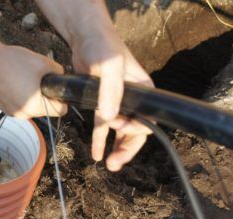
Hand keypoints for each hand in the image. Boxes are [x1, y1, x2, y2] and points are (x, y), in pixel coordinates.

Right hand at [0, 45, 67, 118]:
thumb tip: (60, 77)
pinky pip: (21, 105)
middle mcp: (23, 114)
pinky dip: (22, 96)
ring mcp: (12, 113)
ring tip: (26, 79)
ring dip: (33, 96)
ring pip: (33, 108)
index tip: (57, 89)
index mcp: (34, 106)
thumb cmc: (11, 61)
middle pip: (46, 110)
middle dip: (46, 96)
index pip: (60, 111)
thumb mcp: (43, 62)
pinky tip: (16, 82)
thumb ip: (58, 72)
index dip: (62, 99)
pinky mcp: (4, 108)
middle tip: (39, 79)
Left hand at [70, 10, 153, 170]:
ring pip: (121, 133)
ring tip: (110, 165)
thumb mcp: (110, 66)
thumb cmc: (103, 47)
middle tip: (115, 163)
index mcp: (144, 90)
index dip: (136, 129)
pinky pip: (103, 128)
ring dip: (116, 149)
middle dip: (127, 149)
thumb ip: (111, 91)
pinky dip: (100, 141)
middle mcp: (134, 100)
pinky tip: (97, 154)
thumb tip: (111, 119)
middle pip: (136, 131)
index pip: (147, 118)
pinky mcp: (102, 105)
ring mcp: (118, 104)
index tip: (119, 127)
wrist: (84, 39)